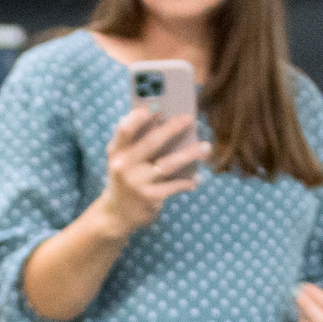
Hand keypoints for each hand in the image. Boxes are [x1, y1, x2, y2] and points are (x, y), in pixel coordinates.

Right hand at [90, 106, 204, 236]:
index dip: (138, 117)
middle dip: (172, 128)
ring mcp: (137, 183)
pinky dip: (188, 182)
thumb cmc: (125, 178)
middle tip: (190, 118)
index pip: (124, 130)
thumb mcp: (121, 160)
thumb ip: (134, 142)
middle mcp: (124, 166)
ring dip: (190, 154)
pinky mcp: (149, 198)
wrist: (116, 215)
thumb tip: (164, 119)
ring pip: (168, 164)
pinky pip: (174, 186)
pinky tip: (197, 178)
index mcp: (116, 152)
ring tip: (206, 147)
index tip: (157, 105)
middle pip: (151, 142)